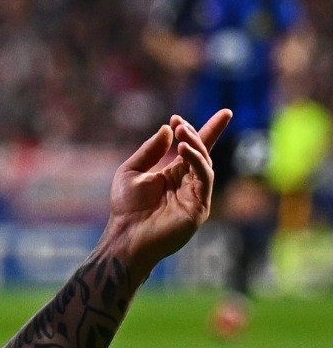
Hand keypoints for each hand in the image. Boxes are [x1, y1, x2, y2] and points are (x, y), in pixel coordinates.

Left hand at [102, 109, 231, 279]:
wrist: (125, 235)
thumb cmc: (126, 208)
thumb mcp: (132, 171)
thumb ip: (150, 150)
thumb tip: (168, 128)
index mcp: (175, 174)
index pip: (196, 149)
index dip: (209, 130)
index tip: (222, 112)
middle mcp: (189, 184)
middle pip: (203, 153)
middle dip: (195, 134)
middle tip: (179, 122)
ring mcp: (196, 196)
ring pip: (205, 164)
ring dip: (194, 146)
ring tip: (180, 133)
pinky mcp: (199, 208)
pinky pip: (204, 179)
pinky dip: (197, 162)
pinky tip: (183, 151)